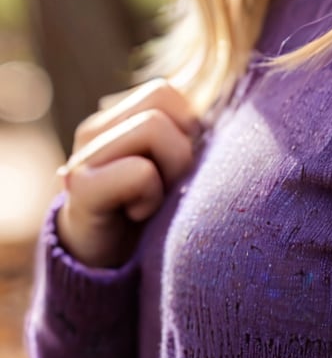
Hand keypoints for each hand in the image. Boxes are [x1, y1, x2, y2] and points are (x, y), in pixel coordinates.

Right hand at [56, 79, 199, 268]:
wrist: (106, 269)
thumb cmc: (153, 212)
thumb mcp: (175, 163)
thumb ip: (188, 130)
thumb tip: (224, 103)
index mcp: (116, 117)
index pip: (166, 88)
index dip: (187, 122)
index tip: (178, 163)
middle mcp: (95, 129)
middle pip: (162, 94)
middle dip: (181, 140)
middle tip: (168, 180)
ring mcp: (83, 156)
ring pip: (153, 127)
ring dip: (170, 169)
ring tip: (152, 197)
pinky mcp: (81, 188)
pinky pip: (140, 172)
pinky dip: (151, 195)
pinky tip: (136, 213)